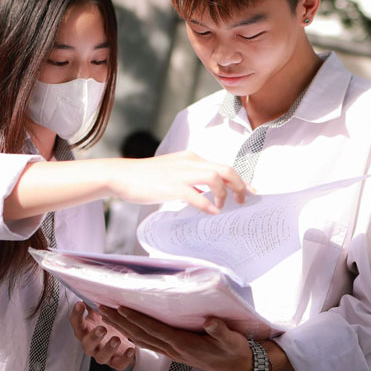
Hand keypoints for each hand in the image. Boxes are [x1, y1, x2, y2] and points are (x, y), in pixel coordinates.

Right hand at [70, 302, 135, 370]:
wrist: (120, 339)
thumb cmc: (108, 322)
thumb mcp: (101, 311)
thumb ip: (97, 301)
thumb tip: (95, 282)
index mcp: (85, 330)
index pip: (76, 323)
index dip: (76, 314)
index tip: (80, 303)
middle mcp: (91, 344)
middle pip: (87, 343)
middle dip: (94, 336)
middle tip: (102, 328)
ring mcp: (102, 355)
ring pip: (101, 357)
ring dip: (108, 348)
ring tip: (117, 339)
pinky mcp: (115, 362)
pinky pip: (118, 364)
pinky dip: (124, 358)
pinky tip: (131, 349)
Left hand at [98, 306, 254, 370]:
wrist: (239, 368)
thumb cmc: (234, 351)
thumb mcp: (232, 340)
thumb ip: (220, 331)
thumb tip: (212, 321)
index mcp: (183, 344)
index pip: (154, 330)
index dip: (136, 319)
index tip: (120, 308)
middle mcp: (173, 350)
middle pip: (140, 335)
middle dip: (120, 322)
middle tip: (102, 308)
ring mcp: (172, 353)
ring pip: (141, 340)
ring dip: (122, 328)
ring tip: (107, 315)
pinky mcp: (174, 353)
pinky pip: (149, 344)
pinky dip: (134, 336)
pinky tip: (126, 330)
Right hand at [108, 151, 245, 213]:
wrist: (122, 175)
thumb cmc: (145, 177)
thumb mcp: (173, 172)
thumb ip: (191, 179)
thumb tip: (206, 193)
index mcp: (191, 158)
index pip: (222, 166)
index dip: (239, 180)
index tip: (248, 191)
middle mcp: (190, 162)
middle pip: (226, 170)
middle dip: (239, 186)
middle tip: (242, 201)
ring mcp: (182, 174)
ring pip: (216, 179)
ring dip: (224, 195)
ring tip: (222, 207)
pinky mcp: (172, 187)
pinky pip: (197, 196)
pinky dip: (208, 205)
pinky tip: (210, 211)